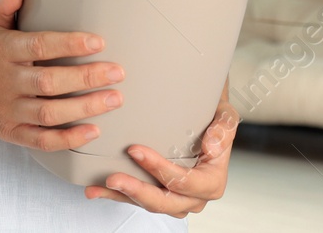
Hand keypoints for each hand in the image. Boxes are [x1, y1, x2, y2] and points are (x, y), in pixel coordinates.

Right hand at [0, 0, 122, 150]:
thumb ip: (4, 5)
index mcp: (2, 51)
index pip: (39, 46)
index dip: (69, 44)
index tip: (99, 41)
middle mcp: (6, 82)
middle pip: (49, 83)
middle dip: (86, 78)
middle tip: (117, 72)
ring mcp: (9, 110)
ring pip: (49, 114)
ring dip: (85, 108)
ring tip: (114, 99)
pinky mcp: (13, 133)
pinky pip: (43, 141)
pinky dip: (69, 140)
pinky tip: (93, 131)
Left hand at [86, 91, 239, 214]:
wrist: (205, 121)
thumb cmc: (214, 120)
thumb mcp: (225, 117)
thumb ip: (224, 129)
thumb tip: (212, 147)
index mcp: (211, 182)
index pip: (184, 182)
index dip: (160, 170)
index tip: (136, 151)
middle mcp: (194, 196)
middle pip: (165, 201)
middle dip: (137, 191)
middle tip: (114, 177)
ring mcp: (175, 199)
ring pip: (148, 204)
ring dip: (121, 196)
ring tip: (98, 187)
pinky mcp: (158, 195)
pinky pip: (136, 199)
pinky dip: (115, 195)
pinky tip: (96, 189)